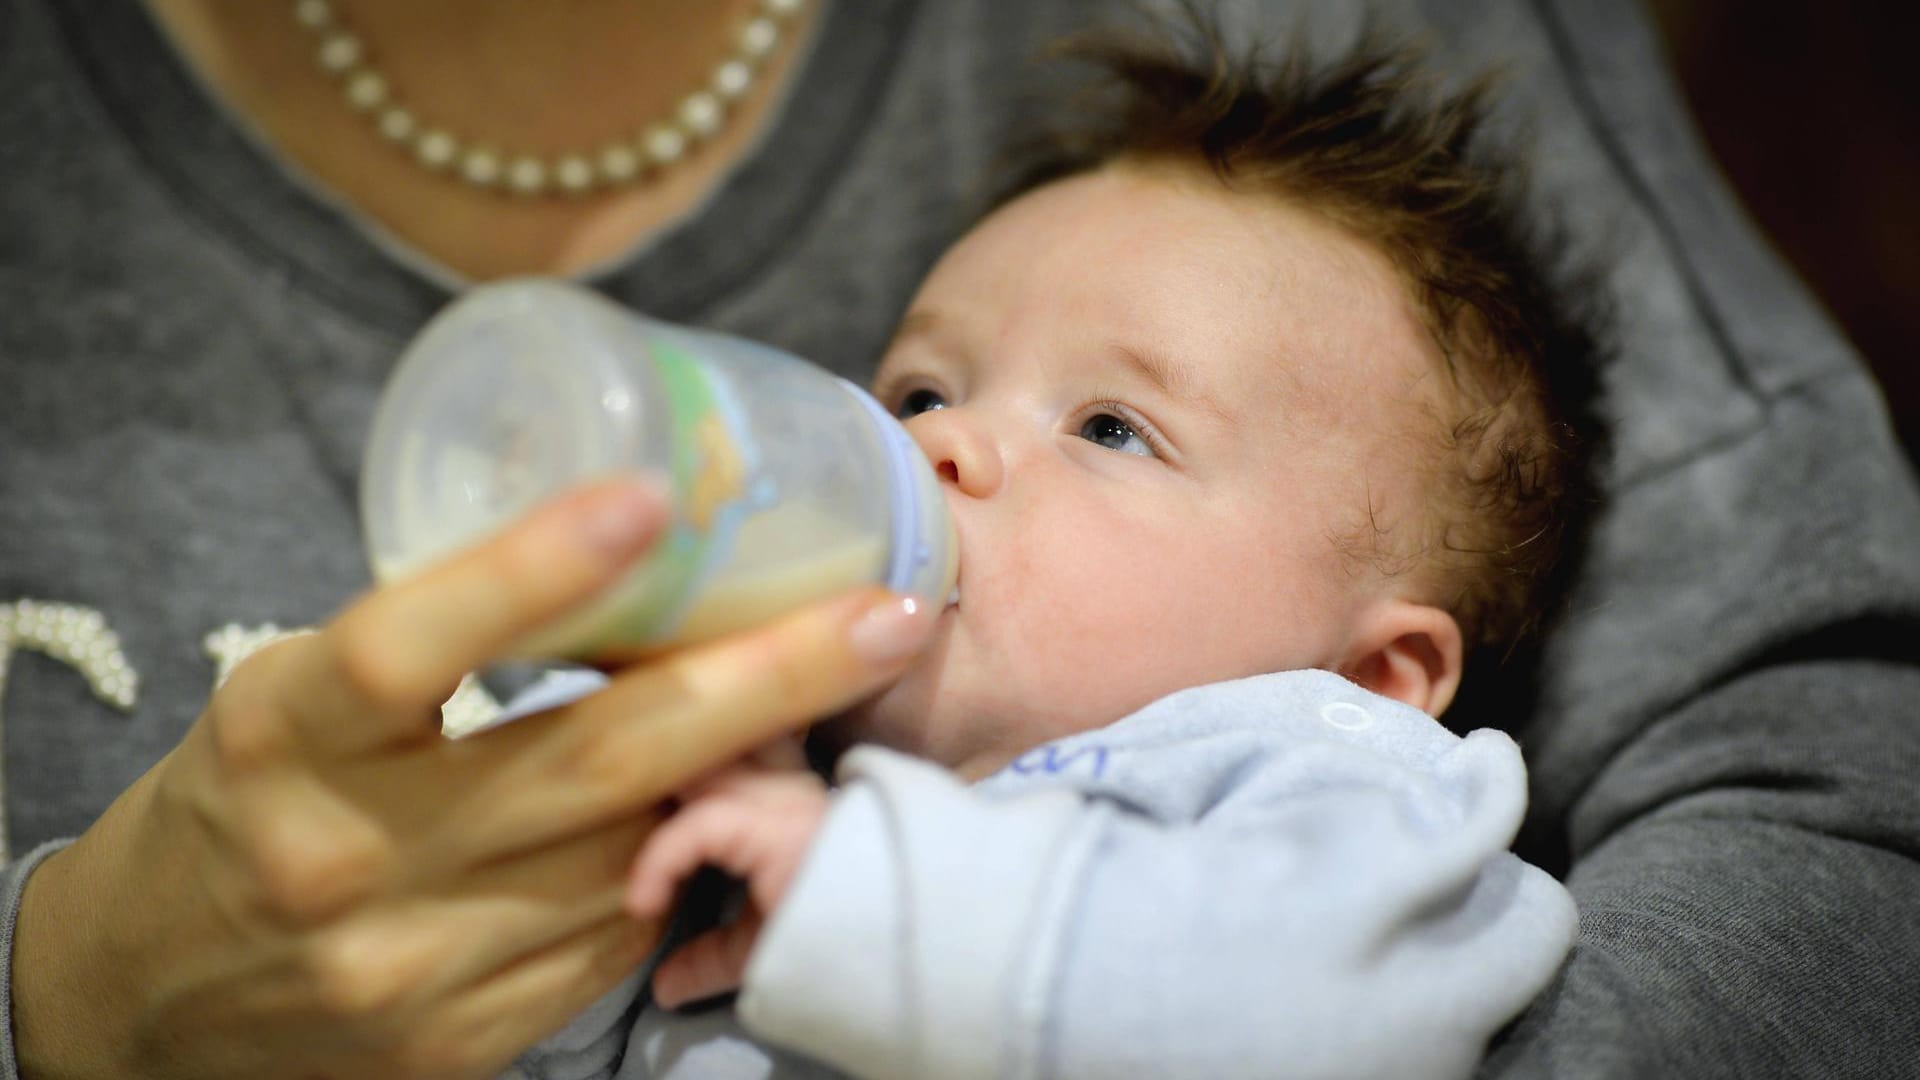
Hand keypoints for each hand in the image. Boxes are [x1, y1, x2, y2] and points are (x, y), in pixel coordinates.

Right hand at [10, 479, 936, 1079]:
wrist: (140, 998)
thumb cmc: (240, 803)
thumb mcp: (291, 701)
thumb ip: (434, 649)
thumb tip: (626, 565)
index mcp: (284, 735)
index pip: (410, 644)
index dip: (531, 572)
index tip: (649, 497)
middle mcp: (350, 856)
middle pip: (592, 760)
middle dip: (765, 681)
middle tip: (885, 612)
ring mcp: (413, 966)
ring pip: (636, 851)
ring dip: (753, 772)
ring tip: (841, 689)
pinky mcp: (462, 1041)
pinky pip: (616, 936)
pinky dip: (686, 860)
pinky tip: (742, 803)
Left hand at [625, 741, 830, 1008]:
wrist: (886, 953)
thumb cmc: (830, 941)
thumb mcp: (758, 945)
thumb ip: (711, 953)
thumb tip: (665, 986)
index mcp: (786, 791)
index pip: (726, 738)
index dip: (676, 750)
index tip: (637, 792)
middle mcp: (786, 783)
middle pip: (708, 738)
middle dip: (656, 753)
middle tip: (609, 784)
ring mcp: (782, 800)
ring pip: (698, 767)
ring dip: (654, 791)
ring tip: (610, 824)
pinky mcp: (774, 829)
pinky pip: (698, 827)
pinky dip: (661, 862)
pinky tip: (645, 902)